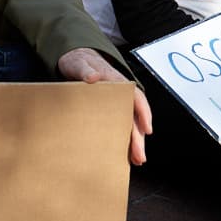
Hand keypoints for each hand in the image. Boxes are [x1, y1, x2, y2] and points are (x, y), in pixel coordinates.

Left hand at [57, 47, 152, 164]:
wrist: (73, 60)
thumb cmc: (78, 61)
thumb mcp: (79, 63)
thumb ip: (85, 70)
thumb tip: (93, 77)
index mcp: (116, 82)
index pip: (136, 97)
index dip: (144, 113)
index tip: (147, 129)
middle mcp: (120, 94)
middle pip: (134, 117)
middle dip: (139, 138)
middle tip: (140, 156)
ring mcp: (114, 103)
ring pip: (128, 124)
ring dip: (133, 142)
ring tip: (136, 160)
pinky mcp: (106, 110)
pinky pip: (117, 126)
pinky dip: (122, 140)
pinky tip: (123, 154)